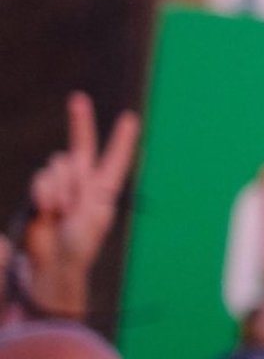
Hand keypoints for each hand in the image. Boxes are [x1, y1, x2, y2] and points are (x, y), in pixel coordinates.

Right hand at [19, 96, 139, 318]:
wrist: (54, 260)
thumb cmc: (81, 244)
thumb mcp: (95, 217)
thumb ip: (86, 190)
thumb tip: (64, 172)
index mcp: (104, 190)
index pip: (116, 159)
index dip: (122, 140)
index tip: (130, 119)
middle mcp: (82, 182)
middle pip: (82, 146)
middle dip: (80, 121)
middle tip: (78, 98)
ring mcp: (59, 185)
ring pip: (59, 164)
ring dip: (61, 188)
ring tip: (62, 212)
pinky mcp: (39, 191)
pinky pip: (42, 178)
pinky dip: (46, 192)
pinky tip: (48, 210)